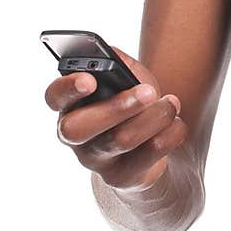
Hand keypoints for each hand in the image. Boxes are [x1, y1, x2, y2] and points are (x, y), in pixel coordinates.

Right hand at [44, 45, 186, 192]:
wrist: (151, 145)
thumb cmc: (132, 101)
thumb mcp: (124, 76)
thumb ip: (115, 61)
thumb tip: (111, 54)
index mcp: (69, 104)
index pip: (54, 97)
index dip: (67, 88)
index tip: (89, 80)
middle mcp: (74, 134)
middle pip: (79, 128)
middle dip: (117, 108)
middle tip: (149, 92)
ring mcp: (95, 159)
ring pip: (121, 140)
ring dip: (154, 117)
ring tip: (172, 103)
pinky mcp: (121, 176)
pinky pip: (147, 155)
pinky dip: (170, 133)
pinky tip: (176, 122)